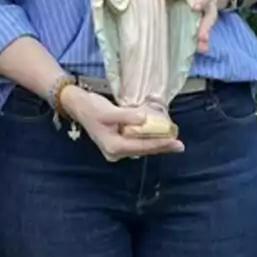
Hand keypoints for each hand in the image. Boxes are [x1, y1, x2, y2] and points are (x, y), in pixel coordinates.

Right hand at [61, 86, 183, 160]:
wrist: (76, 104)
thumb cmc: (90, 107)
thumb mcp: (108, 110)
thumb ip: (127, 116)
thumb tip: (145, 119)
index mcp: (113, 146)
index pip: (142, 146)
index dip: (160, 144)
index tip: (176, 142)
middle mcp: (115, 151)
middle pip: (143, 150)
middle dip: (161, 146)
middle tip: (180, 145)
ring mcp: (115, 148)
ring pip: (140, 147)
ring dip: (155, 143)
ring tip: (172, 141)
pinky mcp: (116, 142)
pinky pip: (135, 143)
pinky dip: (147, 139)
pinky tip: (157, 136)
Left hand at [177, 0, 226, 52]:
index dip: (201, 0)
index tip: (194, 7)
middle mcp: (209, 2)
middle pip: (209, 14)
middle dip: (205, 26)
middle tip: (201, 37)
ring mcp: (208, 12)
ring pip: (208, 24)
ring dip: (204, 35)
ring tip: (201, 48)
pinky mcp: (205, 20)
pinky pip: (205, 31)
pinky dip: (203, 41)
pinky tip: (200, 49)